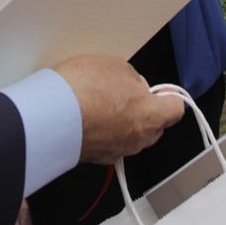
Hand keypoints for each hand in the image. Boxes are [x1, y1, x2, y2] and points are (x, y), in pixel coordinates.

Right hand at [55, 55, 184, 164]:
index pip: (175, 110)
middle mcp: (137, 139)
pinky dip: (102, 132)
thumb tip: (133, 85)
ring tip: (100, 103)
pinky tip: (87, 116)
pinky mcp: (94, 158)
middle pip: (153, 126)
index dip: (169, 98)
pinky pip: (107, 143)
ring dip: (120, 122)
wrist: (51, 116)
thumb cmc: (85, 90)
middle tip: (124, 93)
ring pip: (129, 136)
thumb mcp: (117, 66)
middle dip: (143, 111)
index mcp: (151, 116)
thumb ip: (133, 79)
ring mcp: (115, 152)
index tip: (163, 92)